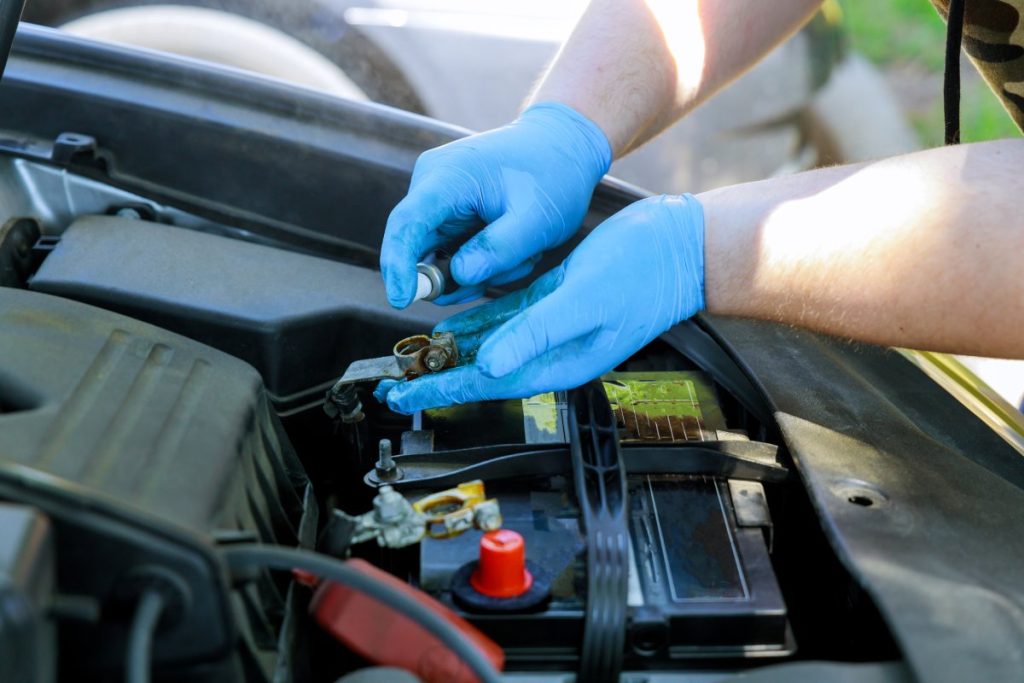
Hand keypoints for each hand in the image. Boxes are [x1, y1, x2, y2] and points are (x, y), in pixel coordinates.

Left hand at [376, 194, 704, 412]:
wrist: (678, 247)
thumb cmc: (640, 275)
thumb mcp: (582, 301)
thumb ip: (534, 334)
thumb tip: (487, 364)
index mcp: (558, 362)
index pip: (488, 383)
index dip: (442, 390)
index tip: (403, 396)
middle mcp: (551, 351)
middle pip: (482, 370)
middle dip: (437, 377)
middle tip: (393, 382)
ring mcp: (551, 327)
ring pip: (489, 344)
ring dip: (451, 352)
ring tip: (412, 358)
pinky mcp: (552, 300)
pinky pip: (504, 317)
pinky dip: (476, 322)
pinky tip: (450, 324)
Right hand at [380, 102, 611, 307]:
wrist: (561, 146)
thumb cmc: (553, 176)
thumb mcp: (537, 219)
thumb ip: (499, 249)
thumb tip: (458, 275)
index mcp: (447, 177)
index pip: (406, 225)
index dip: (396, 266)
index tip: (399, 301)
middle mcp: (431, 186)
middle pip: (417, 249)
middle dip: (452, 278)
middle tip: (497, 278)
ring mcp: (438, 200)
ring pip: (438, 258)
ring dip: (476, 269)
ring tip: (520, 252)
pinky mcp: (448, 213)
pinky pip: (452, 253)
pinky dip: (481, 262)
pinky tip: (512, 248)